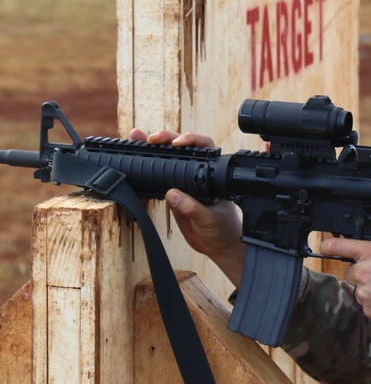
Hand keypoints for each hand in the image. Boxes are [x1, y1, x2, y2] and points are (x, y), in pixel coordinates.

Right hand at [129, 128, 245, 284]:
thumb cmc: (222, 229)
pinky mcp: (173, 194)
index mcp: (212, 175)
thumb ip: (192, 207)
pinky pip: (158, 178)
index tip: (177, 143)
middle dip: (166, 139)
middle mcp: (198, 175)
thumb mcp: (209, 218)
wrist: (218, 246)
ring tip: (136, 138)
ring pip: (168, 160)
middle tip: (151, 139)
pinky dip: (147, 169)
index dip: (191, 140)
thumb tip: (172, 194)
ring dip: (152, 148)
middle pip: (182, 149)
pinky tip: (135, 159)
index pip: (204, 147)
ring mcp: (184, 183)